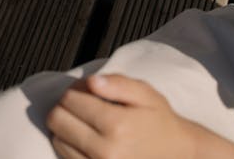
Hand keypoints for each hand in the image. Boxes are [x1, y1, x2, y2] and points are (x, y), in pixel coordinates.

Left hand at [46, 74, 233, 158]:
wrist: (176, 155)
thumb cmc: (158, 122)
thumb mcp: (146, 94)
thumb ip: (117, 83)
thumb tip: (91, 81)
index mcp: (117, 125)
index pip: (69, 99)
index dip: (75, 88)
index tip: (87, 90)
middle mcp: (106, 151)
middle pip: (57, 118)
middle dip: (65, 106)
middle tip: (83, 103)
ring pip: (57, 138)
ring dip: (65, 125)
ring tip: (87, 121)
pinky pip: (64, 155)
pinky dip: (69, 143)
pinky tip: (87, 137)